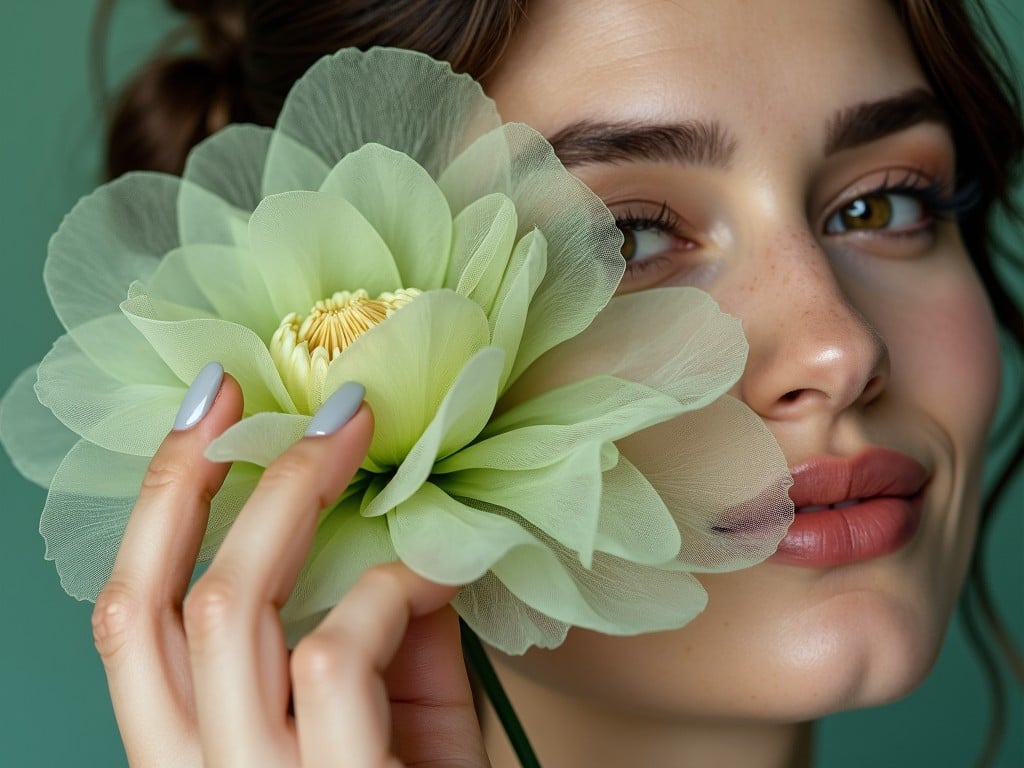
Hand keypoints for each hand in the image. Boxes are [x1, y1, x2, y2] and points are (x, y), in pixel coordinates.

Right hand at [91, 371, 488, 766]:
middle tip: (252, 395)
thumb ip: (388, 633)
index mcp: (194, 753)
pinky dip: (389, 592)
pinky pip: (332, 654)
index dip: (156, 508)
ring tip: (354, 435)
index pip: (130, 622)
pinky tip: (440, 573)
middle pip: (152, 604)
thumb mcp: (395, 721)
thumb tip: (399, 527)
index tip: (202, 413)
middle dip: (200, 478)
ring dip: (298, 499)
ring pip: (229, 611)